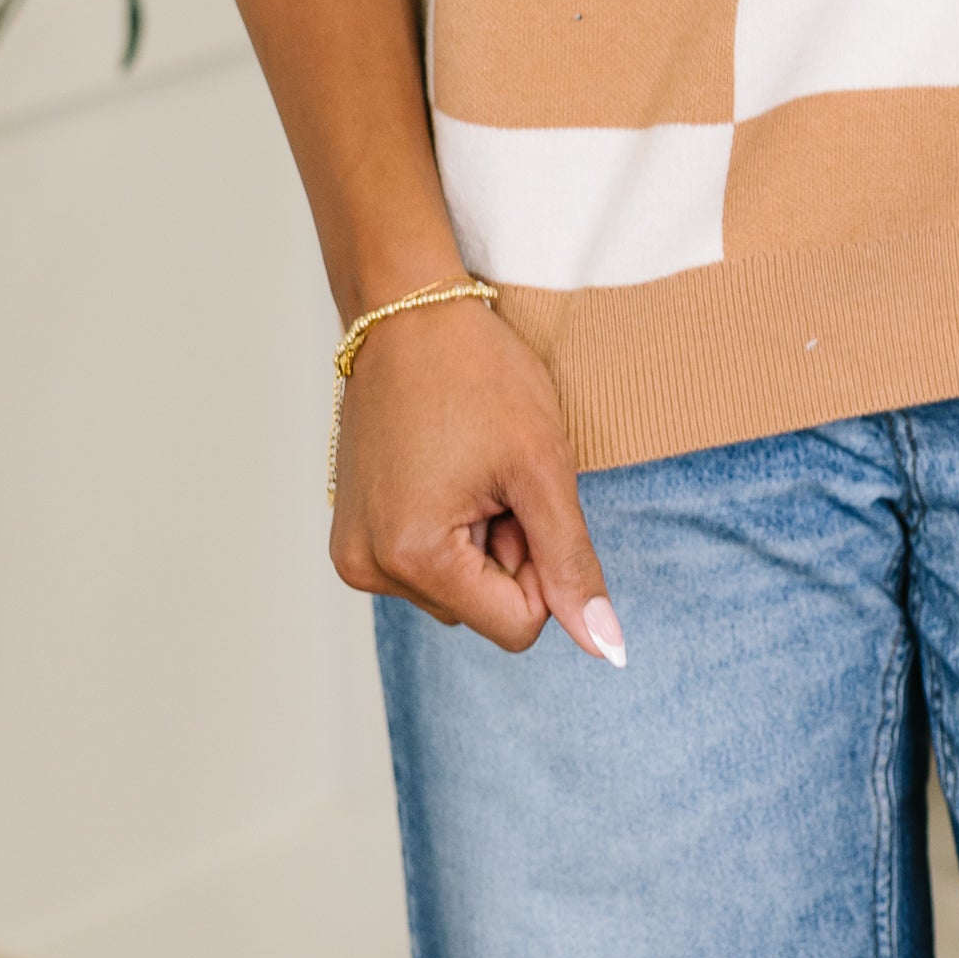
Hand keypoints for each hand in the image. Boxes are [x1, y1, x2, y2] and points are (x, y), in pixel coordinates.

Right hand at [329, 295, 624, 665]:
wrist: (408, 309)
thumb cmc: (476, 373)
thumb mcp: (542, 466)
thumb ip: (572, 563)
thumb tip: (607, 649)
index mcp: (411, 557)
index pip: (517, 627)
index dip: (542, 567)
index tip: (526, 497)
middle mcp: (368, 568)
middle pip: (484, 609)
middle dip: (506, 548)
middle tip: (495, 471)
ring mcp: (354, 552)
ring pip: (456, 589)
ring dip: (478, 537)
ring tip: (468, 465)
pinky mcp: (352, 533)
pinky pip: (424, 563)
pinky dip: (448, 527)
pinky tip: (443, 468)